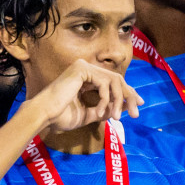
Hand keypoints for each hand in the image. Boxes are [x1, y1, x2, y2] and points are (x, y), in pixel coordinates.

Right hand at [26, 60, 141, 134]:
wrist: (45, 116)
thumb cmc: (61, 117)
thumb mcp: (89, 114)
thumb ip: (105, 109)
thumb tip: (121, 108)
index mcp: (86, 78)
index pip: (113, 83)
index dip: (128, 93)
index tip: (139, 104)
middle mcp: (86, 69)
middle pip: (117, 80)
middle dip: (129, 97)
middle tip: (135, 113)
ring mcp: (84, 67)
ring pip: (114, 80)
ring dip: (119, 100)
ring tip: (117, 117)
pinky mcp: (82, 69)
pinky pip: (104, 83)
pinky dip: (105, 99)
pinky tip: (100, 111)